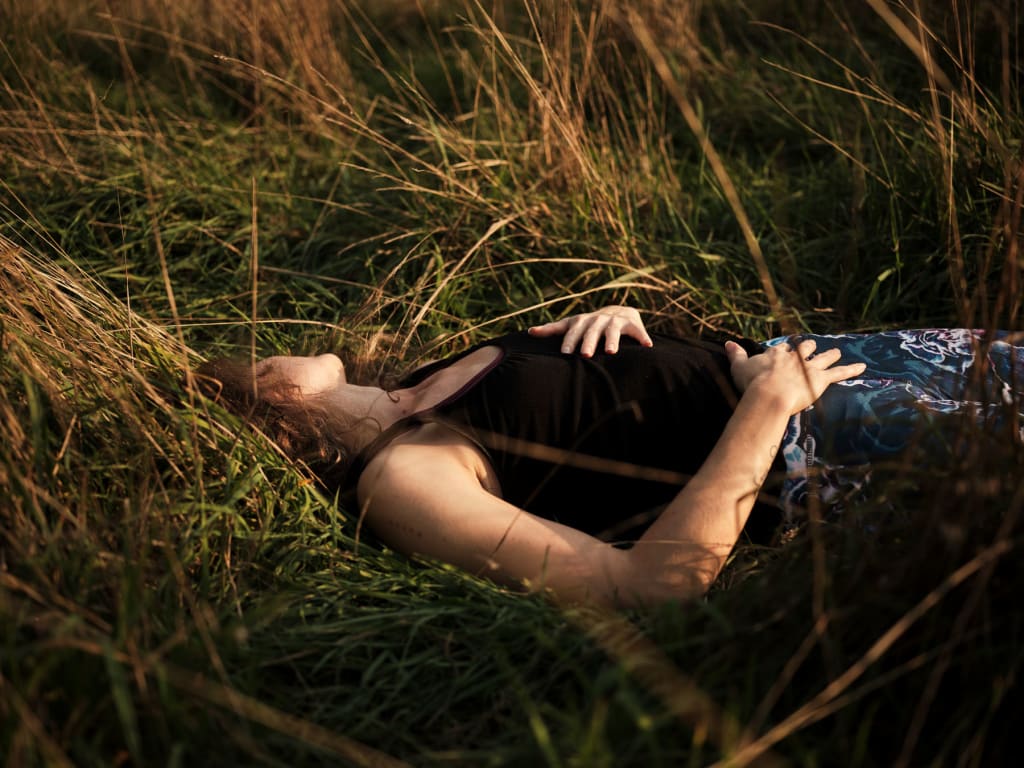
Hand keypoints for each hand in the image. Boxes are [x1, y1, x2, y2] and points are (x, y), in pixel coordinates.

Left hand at [528, 305, 653, 356]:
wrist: (619, 312)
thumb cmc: (590, 325)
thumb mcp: (572, 325)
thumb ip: (553, 329)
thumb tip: (530, 332)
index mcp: (583, 321)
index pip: (573, 330)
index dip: (569, 340)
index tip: (565, 353)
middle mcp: (598, 319)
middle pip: (591, 330)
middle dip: (588, 342)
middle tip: (585, 355)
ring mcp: (615, 320)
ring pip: (613, 330)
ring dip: (613, 340)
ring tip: (612, 352)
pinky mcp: (632, 324)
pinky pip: (638, 331)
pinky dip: (642, 338)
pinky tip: (647, 347)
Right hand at [724, 338, 865, 414]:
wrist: (769, 394)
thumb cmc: (751, 383)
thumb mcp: (738, 367)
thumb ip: (735, 354)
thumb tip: (727, 342)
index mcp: (775, 354)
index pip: (781, 350)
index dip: (784, 351)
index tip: (785, 351)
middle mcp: (794, 357)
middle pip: (804, 348)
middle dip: (809, 347)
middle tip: (813, 346)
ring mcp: (809, 367)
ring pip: (823, 357)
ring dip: (830, 354)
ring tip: (837, 351)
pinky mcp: (821, 378)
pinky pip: (840, 373)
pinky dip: (851, 369)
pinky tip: (863, 367)